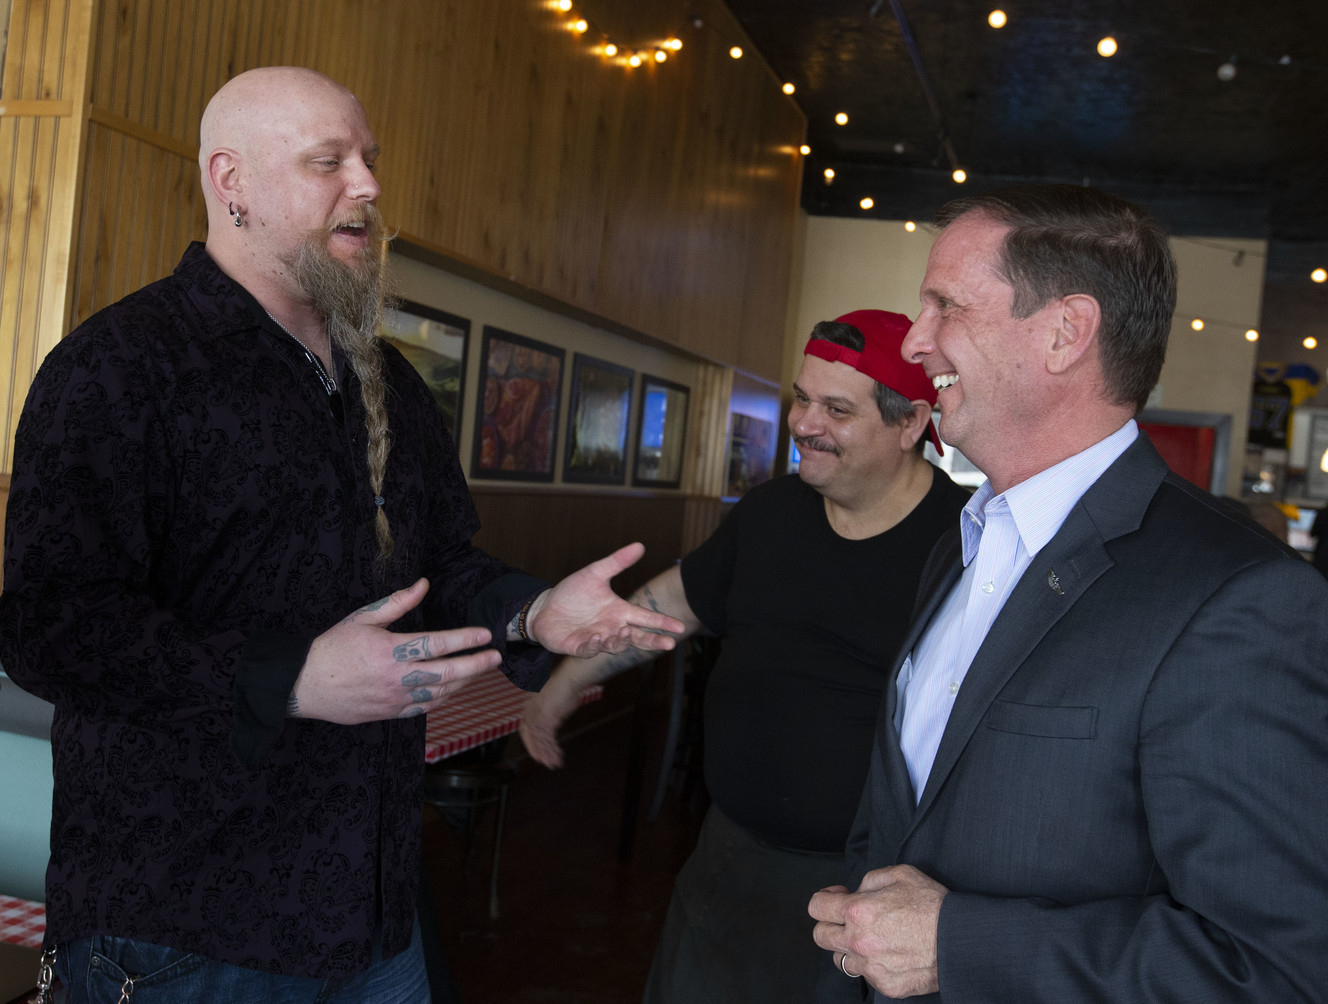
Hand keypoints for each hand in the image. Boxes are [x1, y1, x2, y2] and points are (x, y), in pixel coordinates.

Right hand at [291, 578, 502, 724]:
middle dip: (475, 665)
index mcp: (390, 651)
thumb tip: (423, 584)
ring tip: (481, 671)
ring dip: (464, 682)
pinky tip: (454, 690)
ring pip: (440, 693)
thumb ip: (397, 602)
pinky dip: (444, 698)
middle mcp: (397, 678)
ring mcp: (394, 699)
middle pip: (447, 673)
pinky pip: (425, 708)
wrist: (305, 684)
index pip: (437, 644)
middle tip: (495, 657)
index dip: (465, 639)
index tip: (484, 634)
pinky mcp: (390, 714)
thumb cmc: (333, 647)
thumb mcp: (363, 618)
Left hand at [518, 671, 585, 767]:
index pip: (526, 728)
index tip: (538, 752)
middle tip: (544, 762)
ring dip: (546, 753)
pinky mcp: (547, 717)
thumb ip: (552, 714)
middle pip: (530, 736)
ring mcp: (538, 714)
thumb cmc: (567, 687)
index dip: (531, 742)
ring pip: (539, 739)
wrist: (571, 678)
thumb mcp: (556, 702)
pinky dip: (551, 748)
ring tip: (553, 763)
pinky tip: (557, 755)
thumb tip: (554, 723)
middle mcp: (531, 710)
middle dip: (537, 750)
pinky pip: (546, 738)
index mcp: (530, 706)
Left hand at [525, 543, 685, 656]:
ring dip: (621, 640)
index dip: (662, 622)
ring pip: (616, 645)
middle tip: (669, 644)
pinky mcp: (579, 646)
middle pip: (637, 637)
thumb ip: (617, 562)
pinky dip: (595, 644)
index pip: (645, 617)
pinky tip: (598, 636)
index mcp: (619, 611)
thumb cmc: (572, 593)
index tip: (679, 627)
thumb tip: (640, 545)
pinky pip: (590, 649)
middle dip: (653, 641)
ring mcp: (597, 639)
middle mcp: (611, 628)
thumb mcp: (595, 573)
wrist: (545, 607)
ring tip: (625, 631)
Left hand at [809, 865, 947, 997]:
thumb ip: (869, 880)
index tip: (837, 897)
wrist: (960, 939)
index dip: (824, 898)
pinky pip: (867, 975)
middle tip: (849, 918)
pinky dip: (874, 964)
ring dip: (851, 947)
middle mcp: (859, 941)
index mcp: (858, 911)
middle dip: (830, 923)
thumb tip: (857, 891)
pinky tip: (892, 953)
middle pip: (821, 936)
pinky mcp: (886, 984)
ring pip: (842, 959)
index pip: (816, 907)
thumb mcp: (900, 874)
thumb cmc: (933, 905)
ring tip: (874, 938)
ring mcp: (871, 966)